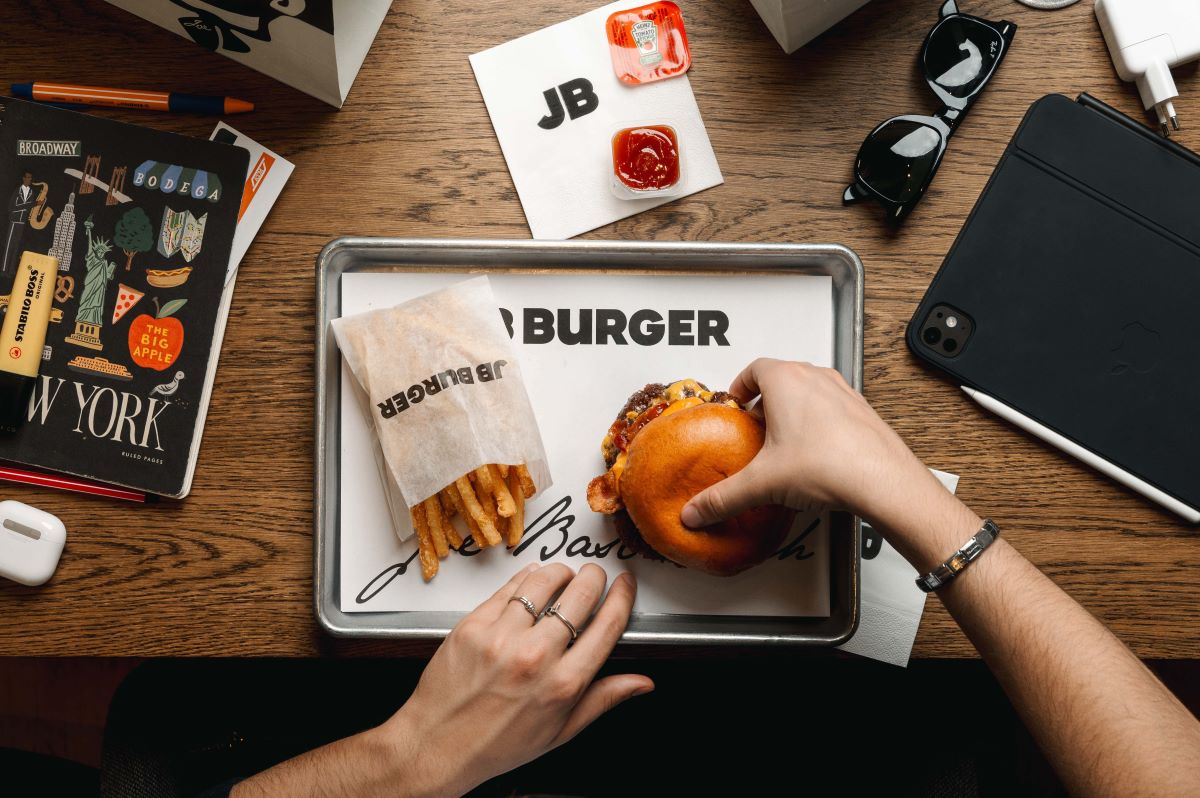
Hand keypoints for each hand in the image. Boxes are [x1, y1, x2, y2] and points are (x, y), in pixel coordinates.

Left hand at [380, 563, 651, 796]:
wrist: (437, 745)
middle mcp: (535, 658)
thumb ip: (603, 699)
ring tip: (563, 574)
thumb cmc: (496, 744)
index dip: (622, 597)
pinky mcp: (473, 625)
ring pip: (544, 582)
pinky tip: (531, 580)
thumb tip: (641, 682)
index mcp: (563, 685)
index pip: (607, 625)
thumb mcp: (560, 731)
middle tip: (593, 576)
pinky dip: (526, 578)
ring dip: (560, 572)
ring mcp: (502, 638)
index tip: (624, 584)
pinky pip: (508, 588)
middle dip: (593, 577)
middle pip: (580, 594)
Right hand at [680, 359, 958, 538]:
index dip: (739, 386)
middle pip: (781, 376)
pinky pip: (832, 407)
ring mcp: (843, 391)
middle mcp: (816, 378)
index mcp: (785, 380)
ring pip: (809, 389)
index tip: (734, 402)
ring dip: (793, 408)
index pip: (753, 369)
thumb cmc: (831, 466)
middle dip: (764, 400)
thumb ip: (722, 498)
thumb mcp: (762, 483)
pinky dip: (818, 421)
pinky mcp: (862, 411)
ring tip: (783, 440)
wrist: (883, 481)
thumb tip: (697, 510)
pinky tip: (814, 453)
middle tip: (754, 424)